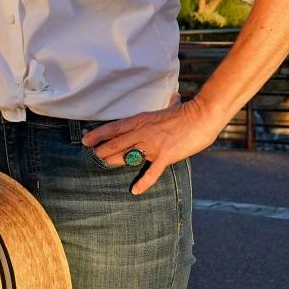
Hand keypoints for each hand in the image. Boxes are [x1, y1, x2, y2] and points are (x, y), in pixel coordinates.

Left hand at [81, 97, 222, 195]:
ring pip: (127, 156)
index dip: (98, 134)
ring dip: (114, 161)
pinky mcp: (165, 156)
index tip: (86, 140)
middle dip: (102, 150)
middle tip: (93, 156)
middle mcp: (143, 132)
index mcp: (142, 120)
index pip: (114, 127)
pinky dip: (143, 182)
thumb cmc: (189, 111)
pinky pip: (151, 172)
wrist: (202, 116)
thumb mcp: (174, 106)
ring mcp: (153, 145)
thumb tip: (174, 98)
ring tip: (104, 165)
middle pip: (116, 143)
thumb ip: (170, 104)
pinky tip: (135, 190)